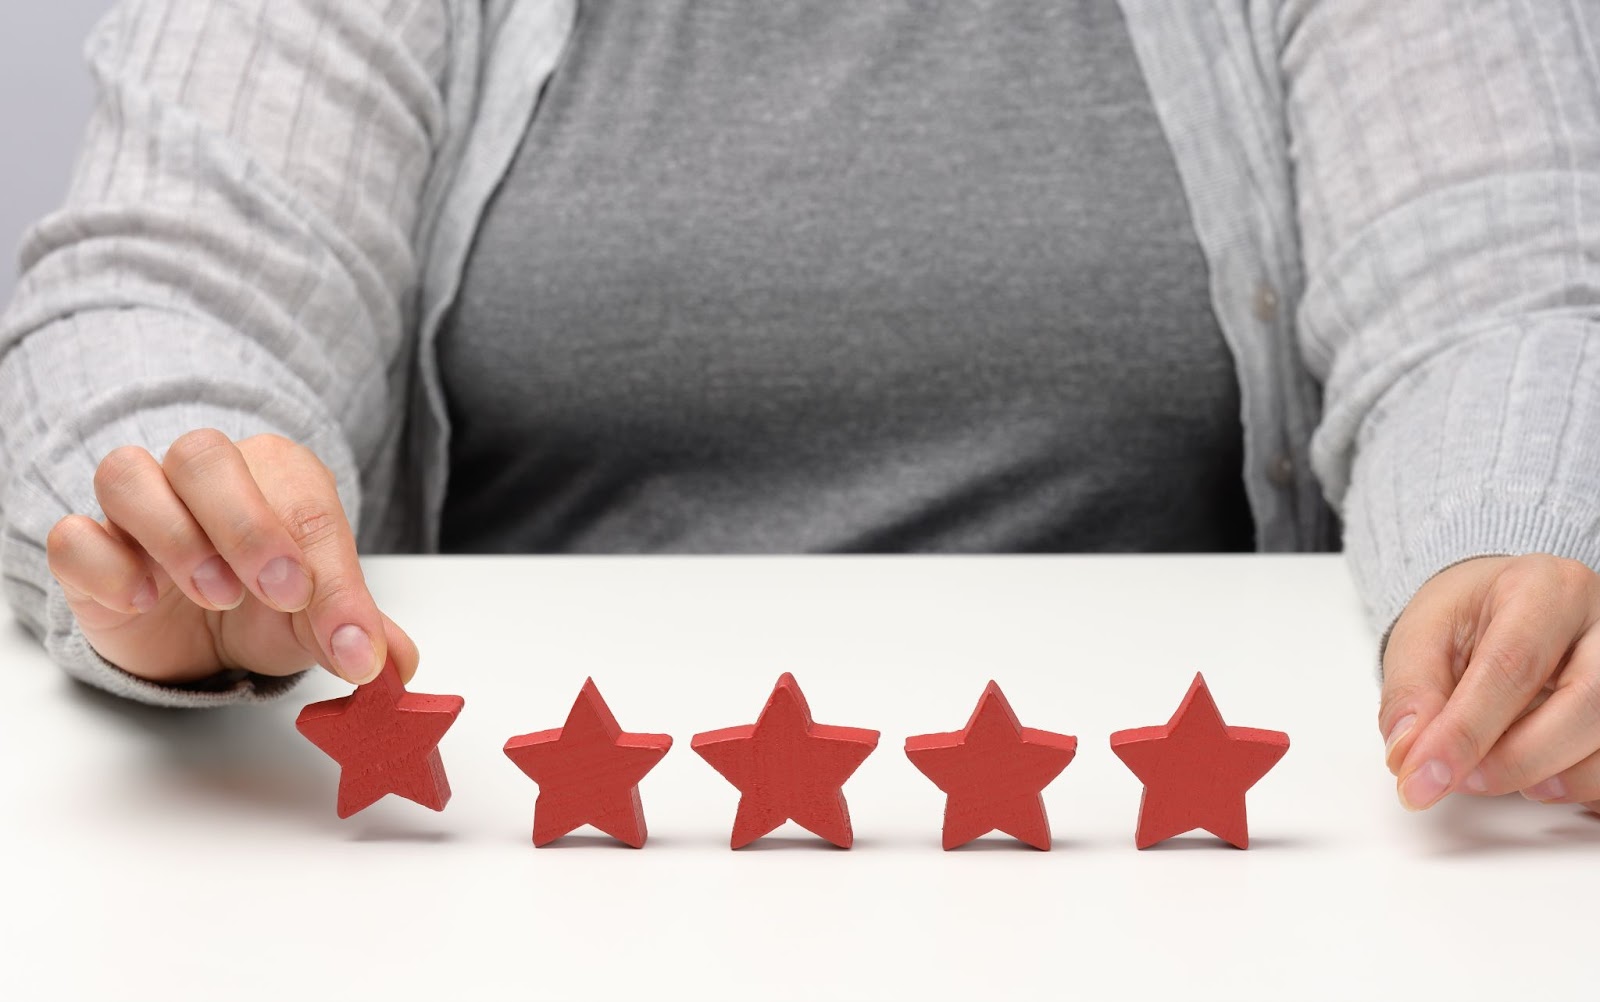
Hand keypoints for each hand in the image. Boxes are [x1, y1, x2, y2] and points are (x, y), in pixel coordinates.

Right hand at [45, 429, 417, 687]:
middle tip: (280, 593)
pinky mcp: (88, 548)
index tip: (348, 636)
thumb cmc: (262, 606)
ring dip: (175, 534)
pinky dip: (107, 564)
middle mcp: (202, 474)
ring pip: (129, 474)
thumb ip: (357, 634)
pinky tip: (143, 600)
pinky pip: (76, 535)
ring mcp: (136, 505)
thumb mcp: (316, 623)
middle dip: (248, 526)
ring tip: (216, 595)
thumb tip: (396, 664)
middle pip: (205, 456)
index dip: (330, 571)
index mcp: (277, 476)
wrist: (198, 636)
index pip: (304, 503)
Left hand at [1380, 554, 1599, 811]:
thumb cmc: (1470, 617)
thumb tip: (1408, 753)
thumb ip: (1412, 692)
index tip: (1424, 775)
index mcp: (1545, 589)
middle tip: (1461, 782)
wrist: (1506, 609)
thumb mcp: (1423, 635)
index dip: (1465, 731)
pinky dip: (1577, 785)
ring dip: (1550, 777)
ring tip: (1493, 776)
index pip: (1512, 665)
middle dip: (1515, 760)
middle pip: (1582, 704)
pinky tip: (1536, 781)